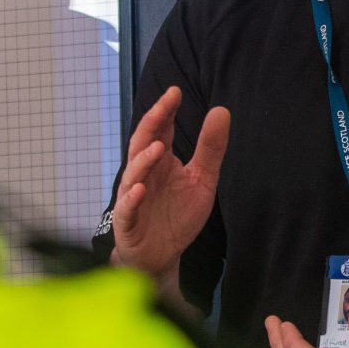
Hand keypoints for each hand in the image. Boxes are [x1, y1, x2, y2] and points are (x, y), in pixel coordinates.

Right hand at [110, 88, 229, 280]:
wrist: (161, 255)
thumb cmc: (176, 214)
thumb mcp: (202, 180)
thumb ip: (210, 149)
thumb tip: (222, 111)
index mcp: (160, 161)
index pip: (160, 130)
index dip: (165, 111)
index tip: (175, 92)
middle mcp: (144, 173)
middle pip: (143, 143)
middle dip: (152, 123)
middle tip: (164, 105)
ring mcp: (132, 196)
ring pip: (132, 174)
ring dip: (143, 161)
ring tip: (157, 148)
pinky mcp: (128, 221)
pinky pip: (127, 208)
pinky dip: (131, 198)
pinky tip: (139, 190)